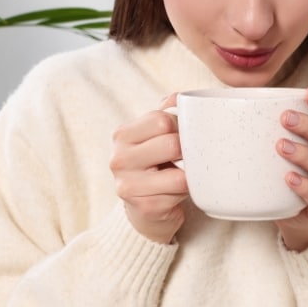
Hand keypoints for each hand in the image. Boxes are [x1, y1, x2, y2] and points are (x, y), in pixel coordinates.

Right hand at [110, 94, 188, 243]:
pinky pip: (181, 194)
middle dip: (187, 152)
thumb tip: (179, 97)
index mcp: (122, 135)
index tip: (181, 136)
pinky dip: (186, 193)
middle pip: (172, 144)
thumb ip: (166, 112)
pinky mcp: (145, 208)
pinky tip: (176, 193)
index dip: (181, 127)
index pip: (162, 120)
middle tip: (185, 158)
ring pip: (180, 174)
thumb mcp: (155, 137)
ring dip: (188, 175)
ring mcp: (128, 186)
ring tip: (181, 176)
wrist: (147, 209)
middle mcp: (119, 159)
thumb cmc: (155, 166)